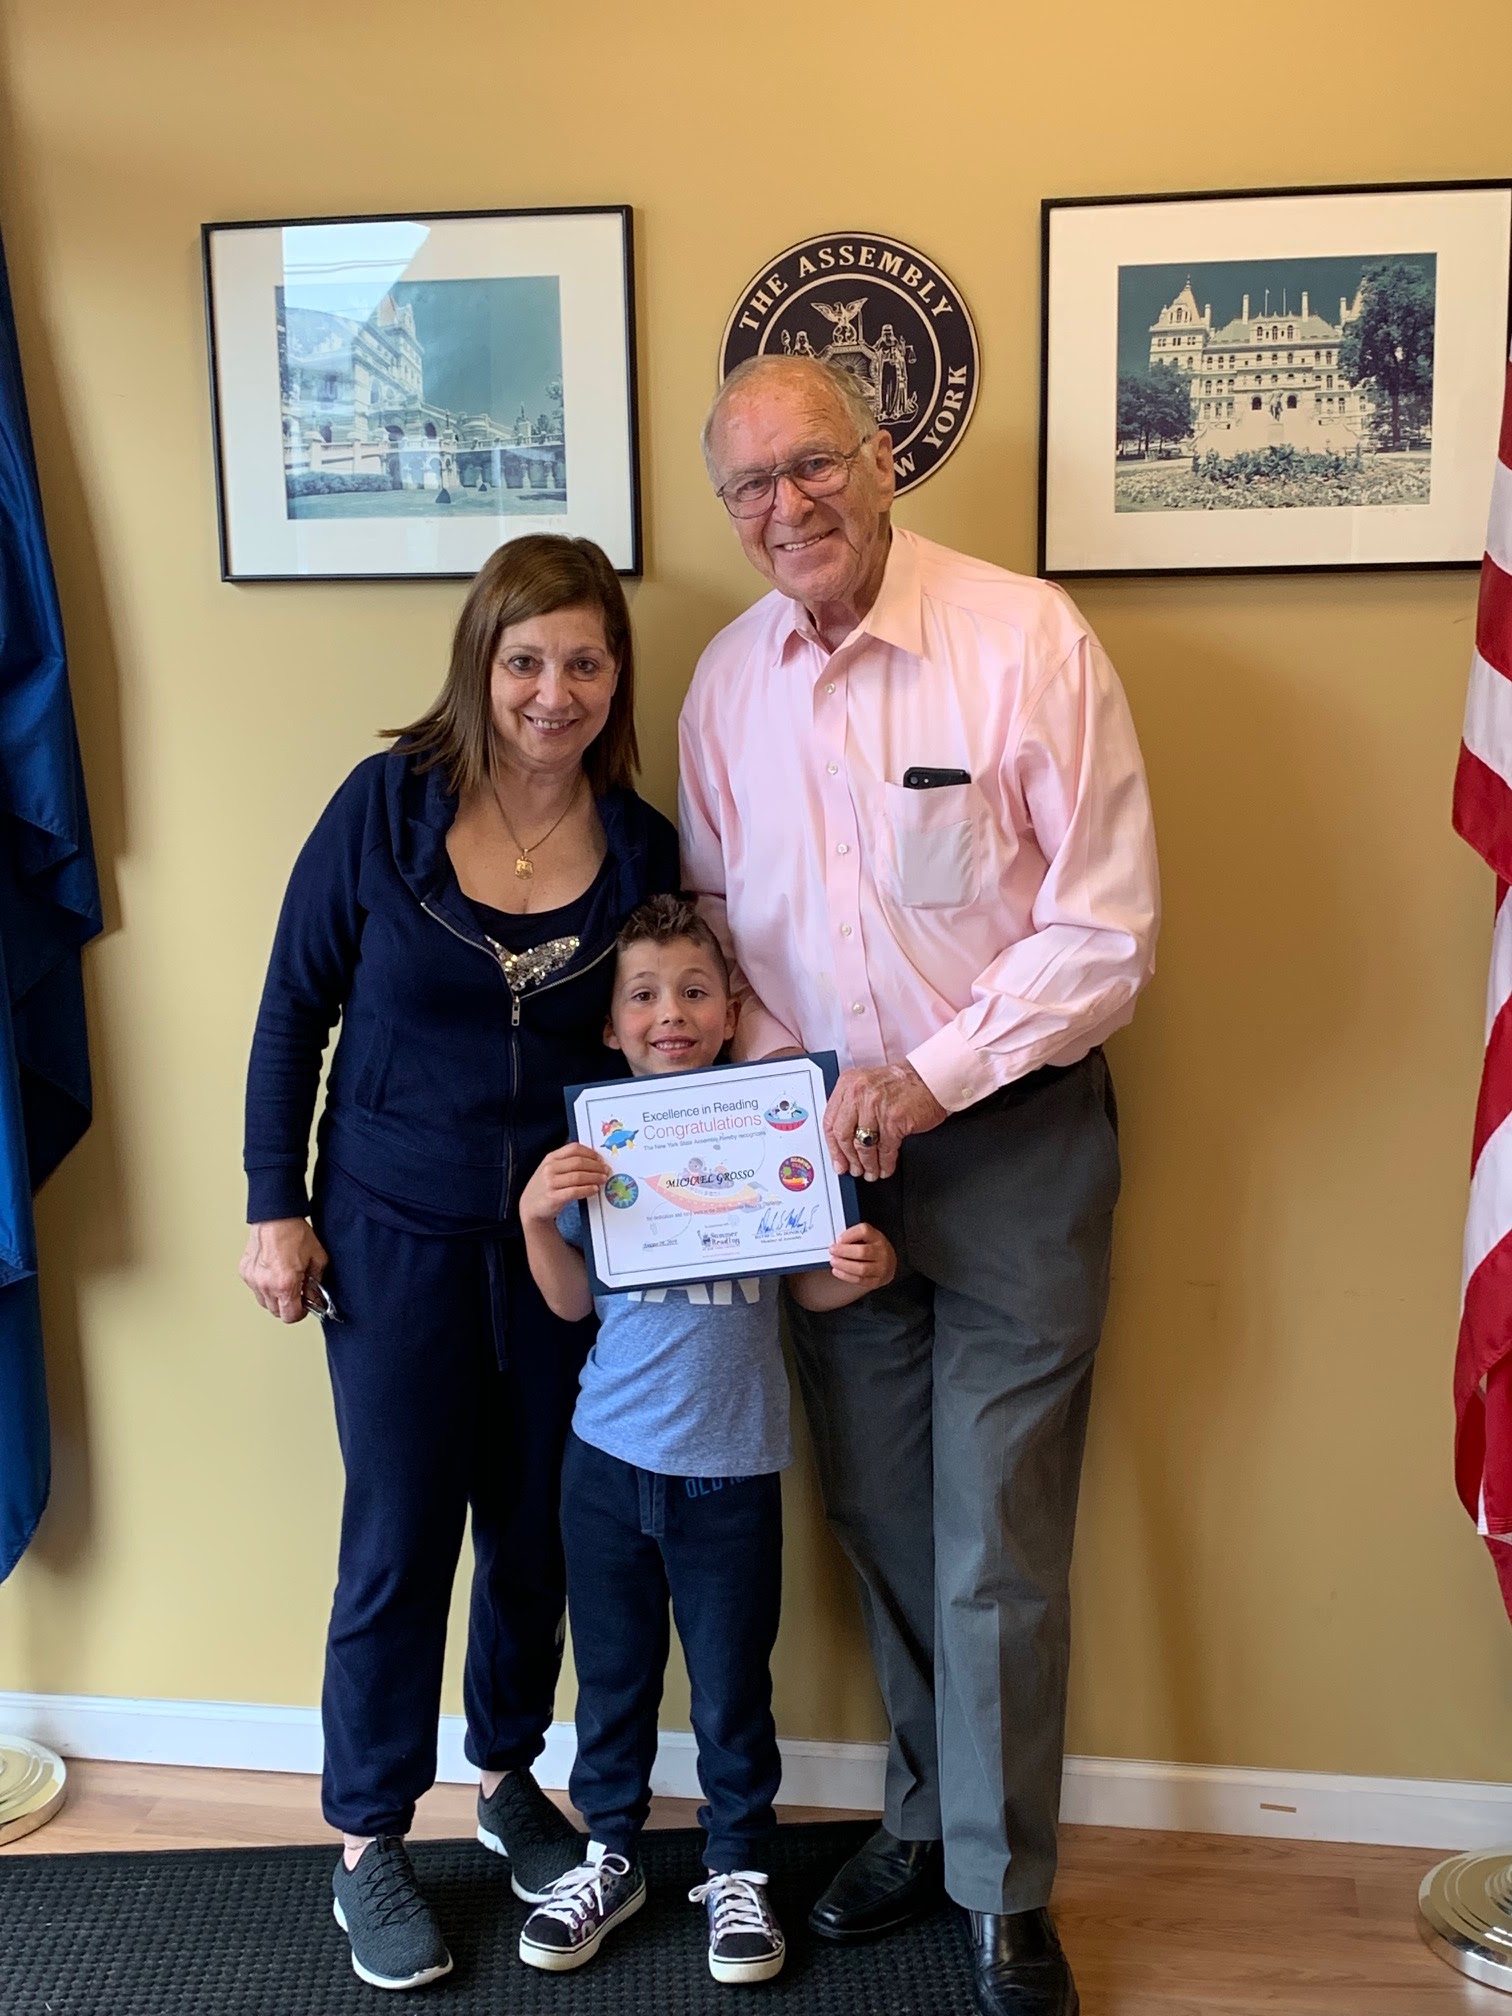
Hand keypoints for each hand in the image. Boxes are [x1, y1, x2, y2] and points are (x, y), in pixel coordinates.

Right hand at [240, 1219, 328, 1323]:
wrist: (276, 1216)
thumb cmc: (294, 1233)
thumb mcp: (317, 1259)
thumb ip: (316, 1283)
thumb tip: (314, 1297)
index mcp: (285, 1284)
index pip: (290, 1316)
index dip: (301, 1312)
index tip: (305, 1305)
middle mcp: (266, 1285)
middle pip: (277, 1312)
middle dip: (288, 1305)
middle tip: (296, 1292)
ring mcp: (253, 1279)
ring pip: (264, 1302)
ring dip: (275, 1297)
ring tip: (284, 1282)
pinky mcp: (245, 1272)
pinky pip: (255, 1288)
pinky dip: (264, 1285)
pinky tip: (273, 1273)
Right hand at [521, 1145, 611, 1225]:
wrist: (530, 1207)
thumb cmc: (545, 1187)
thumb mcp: (551, 1169)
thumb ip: (567, 1162)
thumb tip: (593, 1159)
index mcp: (551, 1158)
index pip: (574, 1149)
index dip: (590, 1153)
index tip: (600, 1159)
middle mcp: (549, 1168)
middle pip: (579, 1162)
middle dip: (596, 1166)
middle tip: (606, 1170)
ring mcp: (550, 1183)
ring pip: (578, 1176)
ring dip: (594, 1178)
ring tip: (603, 1180)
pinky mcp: (553, 1197)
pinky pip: (575, 1191)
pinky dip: (587, 1190)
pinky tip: (594, 1190)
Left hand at [823, 1063, 946, 1181]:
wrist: (930, 1078)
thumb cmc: (903, 1082)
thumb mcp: (868, 1085)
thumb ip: (852, 1106)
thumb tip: (842, 1140)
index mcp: (848, 1084)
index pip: (830, 1121)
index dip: (832, 1146)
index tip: (837, 1160)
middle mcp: (859, 1093)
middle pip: (843, 1135)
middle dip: (848, 1158)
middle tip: (853, 1170)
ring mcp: (875, 1107)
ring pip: (863, 1146)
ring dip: (867, 1164)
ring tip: (870, 1172)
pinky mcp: (893, 1120)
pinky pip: (885, 1149)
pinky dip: (885, 1163)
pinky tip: (885, 1168)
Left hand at [826, 1222, 896, 1291]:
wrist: (889, 1264)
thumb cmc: (874, 1248)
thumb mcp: (867, 1237)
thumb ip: (854, 1236)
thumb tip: (838, 1243)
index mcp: (878, 1238)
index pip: (864, 1231)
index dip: (849, 1235)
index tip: (839, 1239)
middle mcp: (882, 1252)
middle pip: (862, 1252)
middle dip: (844, 1251)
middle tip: (832, 1251)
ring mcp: (881, 1268)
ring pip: (861, 1268)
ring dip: (844, 1265)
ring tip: (834, 1261)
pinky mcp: (876, 1281)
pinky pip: (860, 1280)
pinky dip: (846, 1276)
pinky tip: (837, 1271)